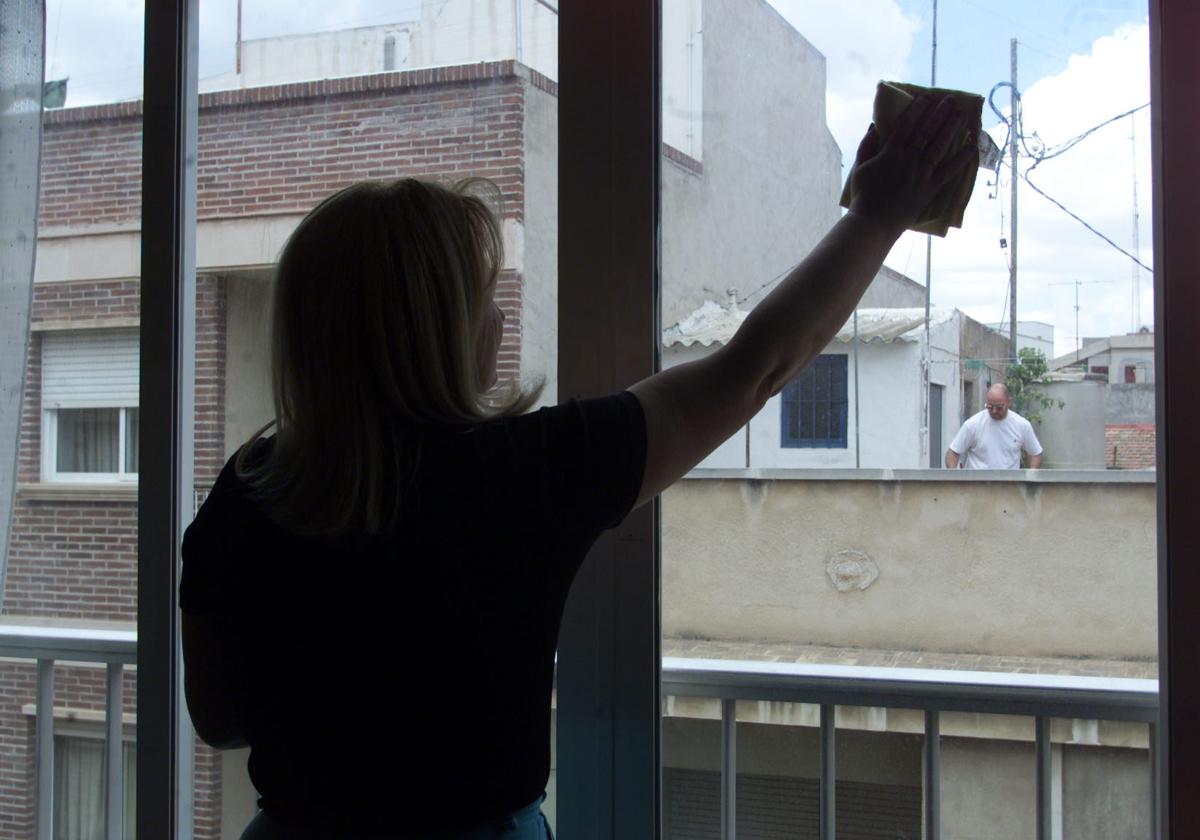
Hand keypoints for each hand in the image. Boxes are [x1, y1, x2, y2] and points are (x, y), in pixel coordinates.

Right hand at [848, 94, 977, 234]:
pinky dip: (960, 160)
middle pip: (927, 131)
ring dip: (951, 129)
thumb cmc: (863, 196)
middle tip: (950, 100)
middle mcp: (909, 160)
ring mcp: (921, 174)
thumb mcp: (859, 168)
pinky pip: (948, 172)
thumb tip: (875, 126)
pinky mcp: (929, 189)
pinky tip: (970, 148)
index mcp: (890, 153)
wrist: (873, 223)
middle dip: (939, 113)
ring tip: (960, 115)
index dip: (918, 109)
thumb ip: (867, 145)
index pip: (907, 125)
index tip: (926, 97)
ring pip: (939, 146)